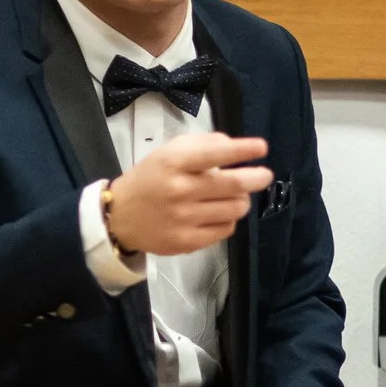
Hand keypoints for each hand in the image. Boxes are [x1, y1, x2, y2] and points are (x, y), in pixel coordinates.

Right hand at [105, 133, 270, 256]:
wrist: (120, 216)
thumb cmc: (151, 179)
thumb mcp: (168, 152)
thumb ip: (201, 145)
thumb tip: (232, 146)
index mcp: (174, 163)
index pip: (214, 154)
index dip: (242, 150)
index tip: (262, 147)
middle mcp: (180, 190)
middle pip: (233, 185)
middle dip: (256, 178)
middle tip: (265, 175)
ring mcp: (184, 219)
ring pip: (235, 208)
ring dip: (241, 200)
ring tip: (233, 195)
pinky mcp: (188, 241)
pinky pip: (226, 229)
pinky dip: (228, 219)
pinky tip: (217, 213)